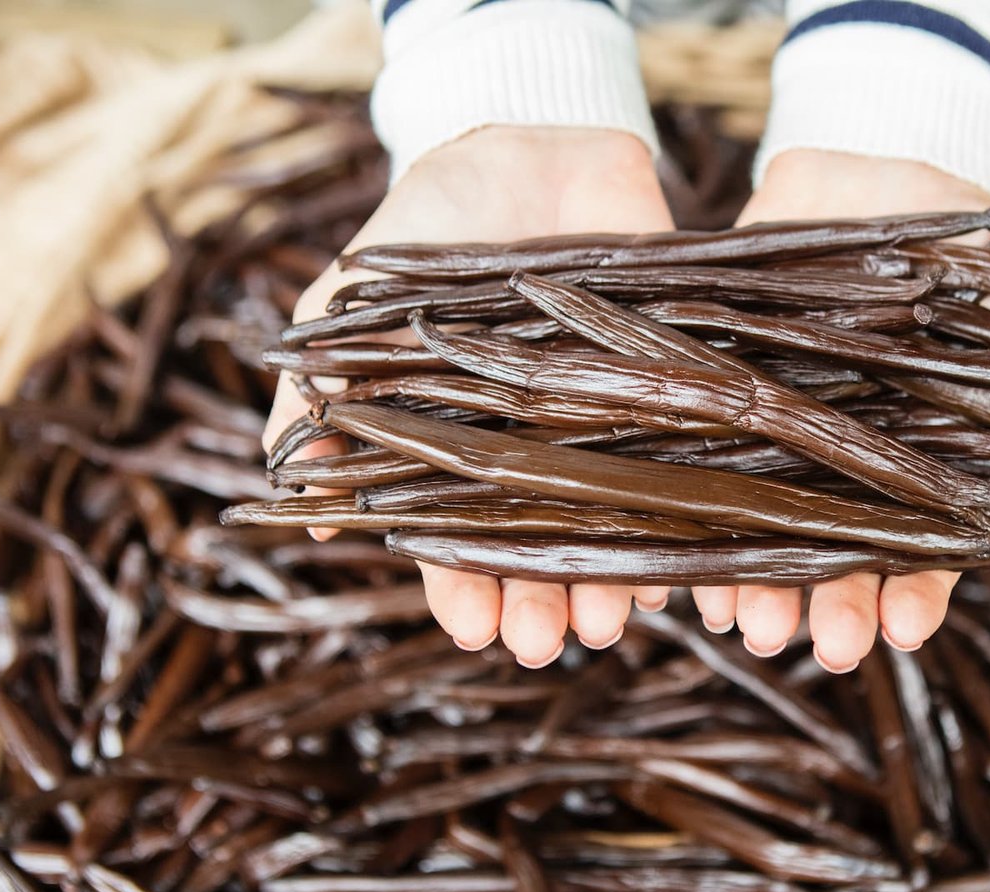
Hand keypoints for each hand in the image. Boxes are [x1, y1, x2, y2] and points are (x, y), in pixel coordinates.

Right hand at [263, 127, 675, 666]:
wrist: (531, 148)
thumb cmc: (426, 232)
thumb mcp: (348, 310)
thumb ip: (317, 399)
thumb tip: (300, 504)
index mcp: (461, 453)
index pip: (460, 547)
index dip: (463, 593)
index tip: (472, 633)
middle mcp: (540, 459)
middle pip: (545, 557)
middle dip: (543, 608)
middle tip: (547, 645)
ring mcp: (608, 432)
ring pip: (616, 531)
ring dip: (614, 584)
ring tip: (612, 620)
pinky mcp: (673, 395)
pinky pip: (688, 472)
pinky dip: (688, 517)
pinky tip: (682, 557)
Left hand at [692, 150, 989, 671]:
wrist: (873, 171)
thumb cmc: (960, 253)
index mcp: (929, 466)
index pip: (923, 553)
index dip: (917, 595)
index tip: (904, 633)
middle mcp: (856, 469)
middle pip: (845, 560)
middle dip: (839, 609)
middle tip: (831, 649)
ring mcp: (790, 442)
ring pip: (776, 532)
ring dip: (766, 586)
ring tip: (757, 628)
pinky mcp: (725, 409)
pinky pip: (707, 481)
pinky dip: (702, 525)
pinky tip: (695, 572)